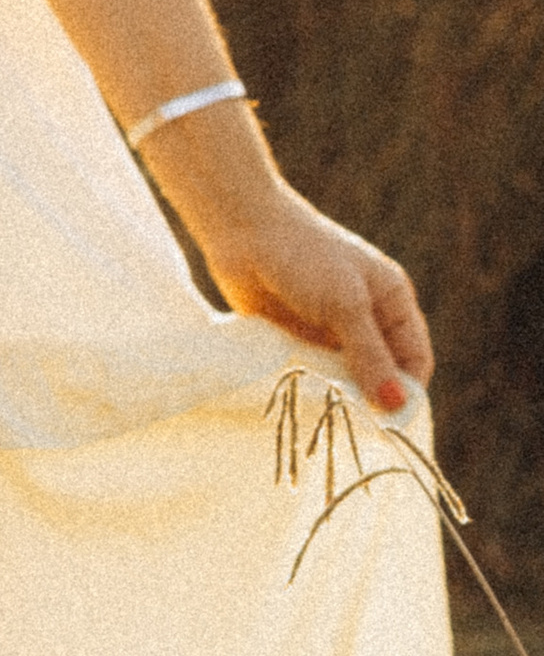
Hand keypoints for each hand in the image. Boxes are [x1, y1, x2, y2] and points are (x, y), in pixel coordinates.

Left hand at [193, 184, 433, 414]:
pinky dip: (310, 387)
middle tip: (353, 424)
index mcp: (392, 300)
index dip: (408, 391)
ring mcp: (329, 328)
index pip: (414, 358)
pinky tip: (301, 401)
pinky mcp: (295, 337)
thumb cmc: (303, 256)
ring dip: (336, 395)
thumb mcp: (346, 305)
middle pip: (380, 372)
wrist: (241, 230)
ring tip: (325, 412)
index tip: (390, 425)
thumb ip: (370, 355)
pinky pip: (312, 372)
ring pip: (344, 377)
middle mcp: (365, 317)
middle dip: (371, 398)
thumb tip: (397, 405)